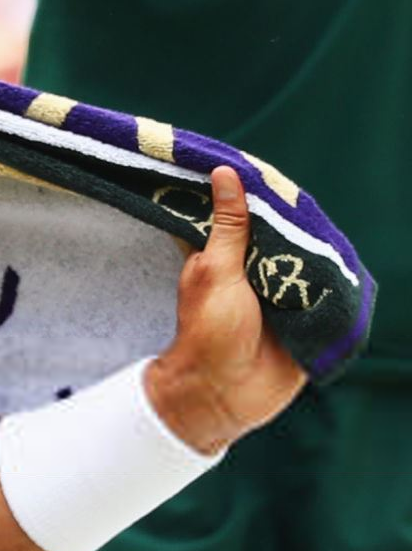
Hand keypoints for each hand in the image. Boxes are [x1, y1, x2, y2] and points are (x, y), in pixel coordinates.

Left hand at [147, 166, 307, 453]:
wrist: (228, 392)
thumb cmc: (210, 331)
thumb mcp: (216, 271)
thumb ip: (228, 226)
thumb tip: (225, 173)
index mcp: (220, 254)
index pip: (233, 211)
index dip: (241, 189)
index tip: (246, 158)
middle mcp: (249, 266)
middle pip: (273, 229)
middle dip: (284, 211)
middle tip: (297, 187)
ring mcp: (278, 287)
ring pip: (301, 253)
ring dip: (311, 240)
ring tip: (319, 212)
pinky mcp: (304, 310)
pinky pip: (323, 284)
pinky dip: (332, 270)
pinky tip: (341, 249)